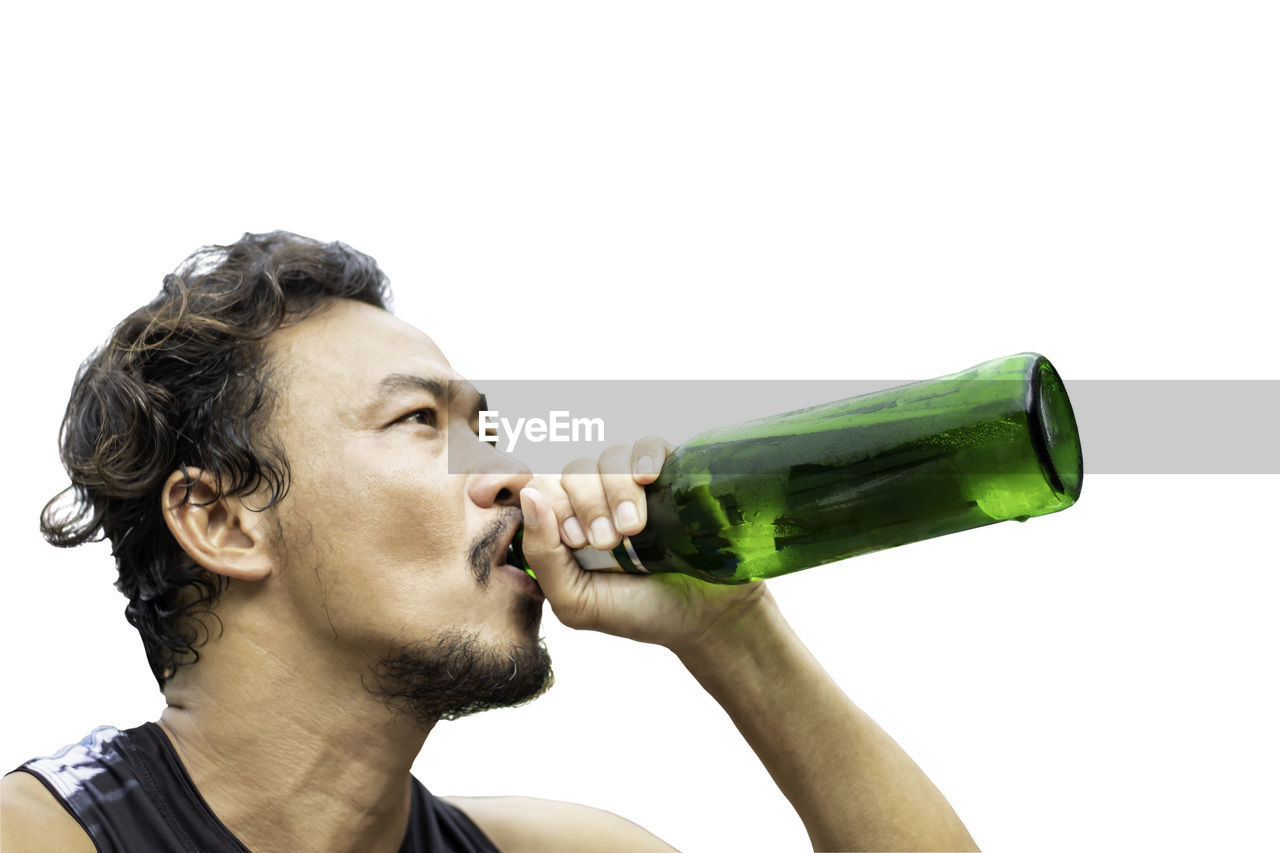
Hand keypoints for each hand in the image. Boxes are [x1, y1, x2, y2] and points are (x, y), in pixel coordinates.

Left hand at [518, 436, 766, 652]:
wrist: (705, 618)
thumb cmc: (639, 612)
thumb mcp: (576, 601)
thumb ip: (542, 556)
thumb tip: (528, 496)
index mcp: (568, 526)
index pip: (541, 487)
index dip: (548, 502)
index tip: (567, 535)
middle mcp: (597, 500)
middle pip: (572, 471)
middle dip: (586, 506)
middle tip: (608, 542)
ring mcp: (634, 486)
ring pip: (608, 459)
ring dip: (615, 492)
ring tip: (633, 529)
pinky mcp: (671, 475)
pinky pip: (648, 445)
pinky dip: (644, 457)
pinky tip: (650, 481)